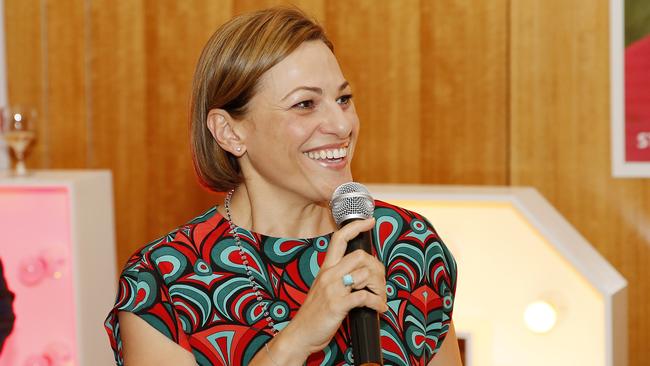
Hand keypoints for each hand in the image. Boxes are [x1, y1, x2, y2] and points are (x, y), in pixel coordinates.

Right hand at [282, 218, 386, 356]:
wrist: (299, 334)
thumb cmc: (313, 314)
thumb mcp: (322, 288)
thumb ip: (337, 277)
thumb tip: (360, 271)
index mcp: (325, 269)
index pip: (339, 239)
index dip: (356, 226)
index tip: (370, 221)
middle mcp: (329, 275)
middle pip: (360, 255)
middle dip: (376, 268)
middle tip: (380, 283)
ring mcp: (333, 289)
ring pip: (365, 274)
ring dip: (380, 288)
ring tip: (380, 298)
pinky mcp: (338, 305)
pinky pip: (365, 297)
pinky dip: (377, 303)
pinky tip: (379, 308)